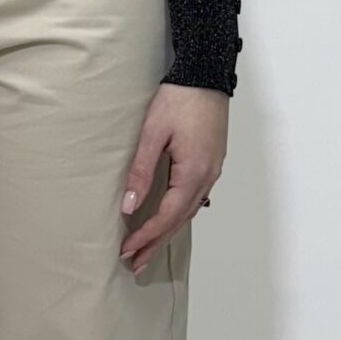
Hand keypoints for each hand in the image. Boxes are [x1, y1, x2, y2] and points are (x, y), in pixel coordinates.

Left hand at [118, 82, 226, 276]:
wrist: (206, 75)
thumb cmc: (179, 99)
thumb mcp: (153, 133)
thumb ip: (141, 171)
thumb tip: (128, 206)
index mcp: (193, 173)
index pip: (167, 216)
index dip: (146, 236)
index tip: (127, 251)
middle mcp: (207, 177)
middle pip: (180, 221)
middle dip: (156, 244)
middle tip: (136, 265)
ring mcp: (213, 171)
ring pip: (189, 212)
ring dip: (168, 232)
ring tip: (148, 250)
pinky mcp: (212, 163)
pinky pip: (195, 199)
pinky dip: (179, 215)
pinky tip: (170, 221)